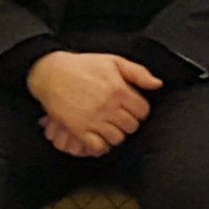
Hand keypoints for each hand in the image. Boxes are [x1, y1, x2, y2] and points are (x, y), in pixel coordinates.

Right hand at [28, 50, 155, 157]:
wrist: (51, 73)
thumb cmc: (82, 66)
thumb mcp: (113, 61)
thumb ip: (138, 73)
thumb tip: (157, 84)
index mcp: (119, 90)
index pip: (143, 111)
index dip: (139, 110)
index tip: (131, 107)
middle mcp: (108, 106)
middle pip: (131, 126)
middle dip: (128, 122)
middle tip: (119, 116)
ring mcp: (93, 120)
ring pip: (117, 138)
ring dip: (115, 133)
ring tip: (109, 125)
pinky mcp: (78, 129)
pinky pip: (98, 147)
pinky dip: (100, 145)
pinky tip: (98, 136)